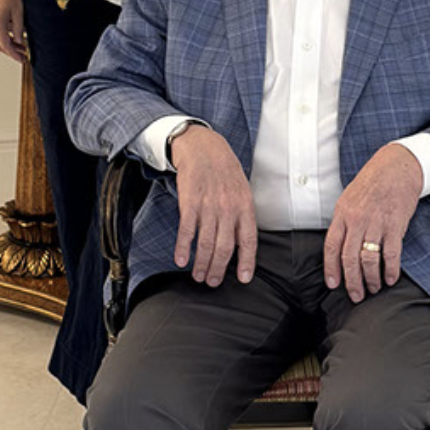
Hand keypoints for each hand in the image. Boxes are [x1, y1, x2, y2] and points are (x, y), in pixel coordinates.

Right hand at [0, 0, 27, 62]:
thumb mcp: (18, 11)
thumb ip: (18, 28)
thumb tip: (20, 41)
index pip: (6, 45)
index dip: (14, 55)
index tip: (22, 60)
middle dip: (11, 52)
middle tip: (22, 55)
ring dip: (9, 43)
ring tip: (21, 46)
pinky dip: (6, 35)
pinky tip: (16, 33)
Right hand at [171, 125, 257, 287]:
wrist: (204, 148)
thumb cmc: (225, 171)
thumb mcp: (242, 191)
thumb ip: (242, 216)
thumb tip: (240, 245)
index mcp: (245, 206)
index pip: (248, 240)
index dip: (247, 262)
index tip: (244, 278)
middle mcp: (228, 208)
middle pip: (224, 248)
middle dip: (218, 269)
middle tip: (212, 282)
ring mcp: (209, 205)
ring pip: (206, 243)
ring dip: (201, 264)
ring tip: (198, 276)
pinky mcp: (190, 202)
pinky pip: (187, 231)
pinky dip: (183, 248)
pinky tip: (181, 260)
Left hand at [323, 144, 422, 302]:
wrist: (397, 166)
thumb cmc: (372, 182)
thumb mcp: (349, 197)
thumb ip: (344, 221)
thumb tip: (339, 247)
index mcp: (342, 213)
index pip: (332, 247)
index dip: (331, 269)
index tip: (333, 284)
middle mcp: (357, 220)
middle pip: (349, 259)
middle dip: (352, 282)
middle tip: (356, 296)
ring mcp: (377, 223)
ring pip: (369, 260)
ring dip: (371, 279)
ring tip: (373, 288)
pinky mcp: (395, 225)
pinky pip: (391, 255)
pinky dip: (391, 271)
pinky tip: (391, 279)